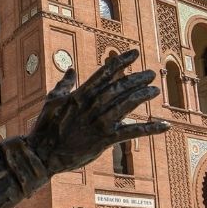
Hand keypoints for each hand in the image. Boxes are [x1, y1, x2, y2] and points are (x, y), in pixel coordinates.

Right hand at [27, 49, 168, 173]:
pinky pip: (131, 132)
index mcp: (80, 94)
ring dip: (142, 95)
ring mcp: (99, 122)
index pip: (104, 73)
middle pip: (119, 87)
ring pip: (126, 104)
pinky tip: (165, 126)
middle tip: (151, 73)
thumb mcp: (51, 100)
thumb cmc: (44, 127)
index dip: (121, 62)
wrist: (42, 154)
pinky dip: (150, 129)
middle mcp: (92, 105)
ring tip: (155, 90)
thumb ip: (64, 84)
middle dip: (136, 78)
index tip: (134, 53)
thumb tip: (71, 69)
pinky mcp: (104, 139)